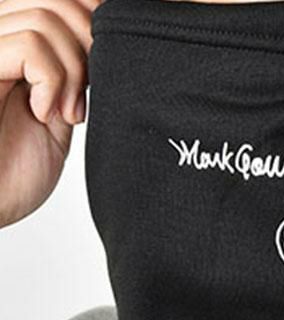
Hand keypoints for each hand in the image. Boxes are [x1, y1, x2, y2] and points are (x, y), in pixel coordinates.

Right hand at [0, 0, 99, 227]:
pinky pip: (30, 46)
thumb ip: (74, 78)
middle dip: (90, 44)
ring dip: (73, 72)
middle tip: (86, 96)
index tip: (104, 71)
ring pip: (45, 17)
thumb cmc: (11, 173)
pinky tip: (43, 114)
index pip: (63, 1)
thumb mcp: (57, 116)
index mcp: (10, 43)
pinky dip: (52, 83)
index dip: (95, 19)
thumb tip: (108, 43)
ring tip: (66, 114)